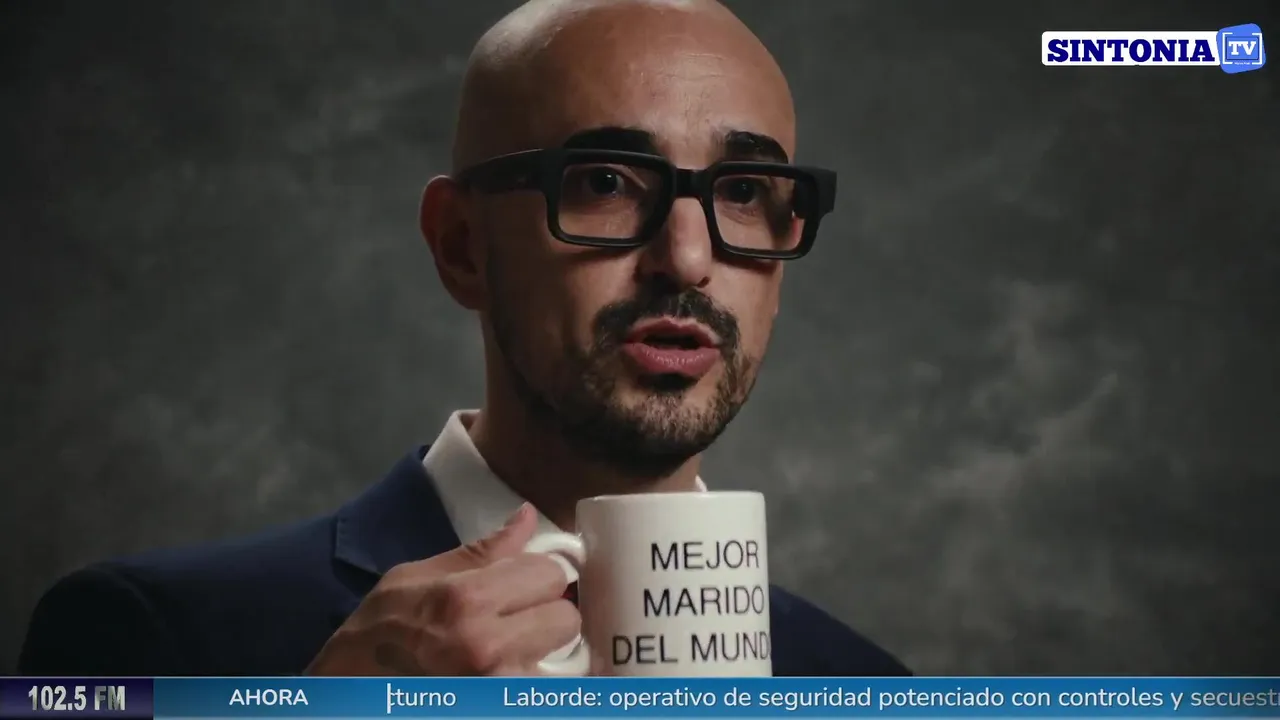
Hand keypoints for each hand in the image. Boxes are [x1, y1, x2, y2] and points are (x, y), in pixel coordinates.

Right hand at [306, 503, 579, 674]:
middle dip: (547, 614)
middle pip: (566, 617)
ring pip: (566, 661)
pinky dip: (539, 683)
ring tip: (511, 652)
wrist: (346, 694)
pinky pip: (550, 692)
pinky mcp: (503, 705)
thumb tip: (526, 518)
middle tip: (517, 620)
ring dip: (545, 653)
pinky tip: (509, 675)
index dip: (537, 575)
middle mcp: (487, 647)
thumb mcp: (413, 579)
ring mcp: (498, 688)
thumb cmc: (375, 635)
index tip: (522, 582)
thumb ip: (479, 552)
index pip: (549, 573)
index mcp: (465, 600)